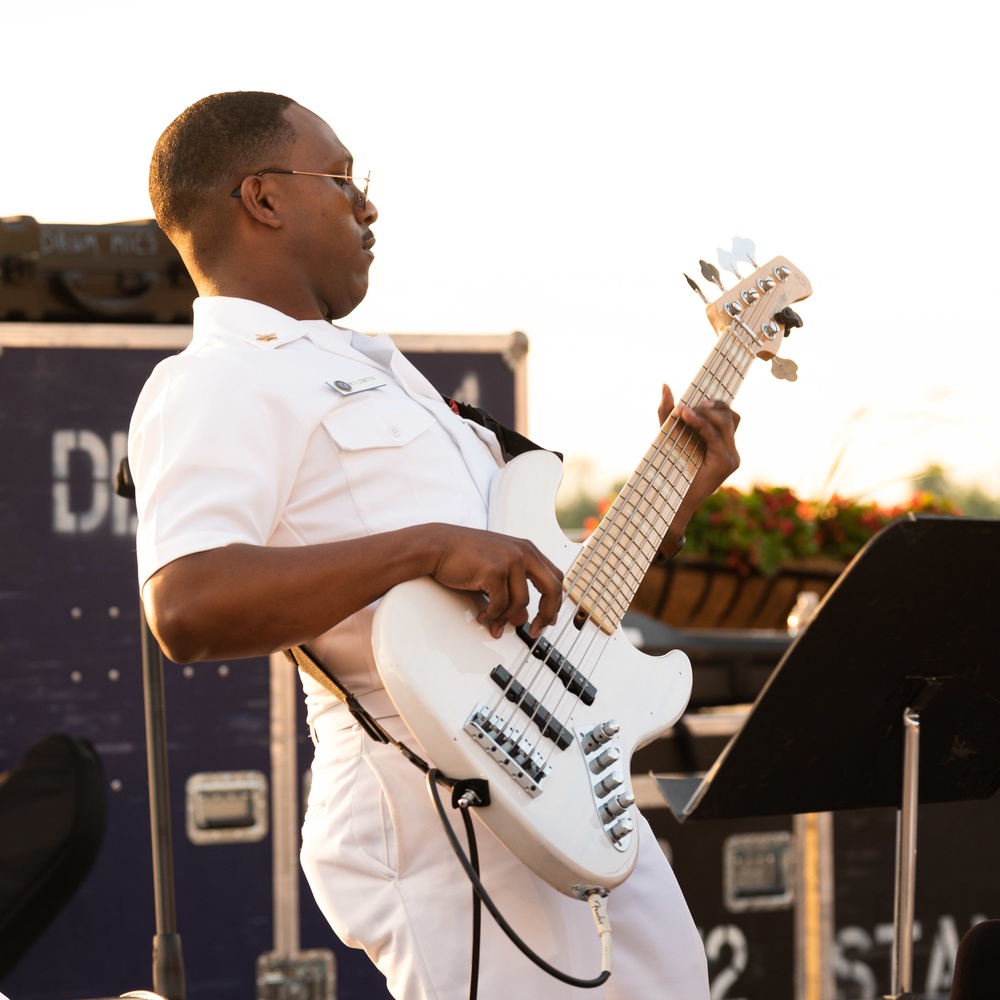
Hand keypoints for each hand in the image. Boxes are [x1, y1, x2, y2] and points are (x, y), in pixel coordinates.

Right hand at [426, 525, 563, 639]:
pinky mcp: (495, 570)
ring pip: (521, 602)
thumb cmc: (463, 555)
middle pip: (552, 588)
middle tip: (536, 630)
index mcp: (527, 549)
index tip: (549, 619)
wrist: (438, 545)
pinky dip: (491, 616)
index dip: (555, 601)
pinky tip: (482, 616)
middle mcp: (523, 552)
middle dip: (547, 614)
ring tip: (492, 623)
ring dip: (505, 618)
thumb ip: (512, 592)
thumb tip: (521, 618)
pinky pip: (501, 605)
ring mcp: (511, 559)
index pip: (555, 577)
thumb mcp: (494, 573)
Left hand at [658, 384, 740, 508]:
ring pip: (726, 423)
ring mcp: (731, 458)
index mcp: (724, 446)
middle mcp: (732, 452)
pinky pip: (715, 436)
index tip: (693, 402)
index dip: (716, 404)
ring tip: (683, 412)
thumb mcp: (668, 436)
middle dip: (710, 406)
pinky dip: (700, 423)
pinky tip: (685, 416)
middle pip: (731, 416)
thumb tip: (665, 384)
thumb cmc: (669, 469)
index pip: (730, 416)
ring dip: (704, 413)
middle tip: (687, 408)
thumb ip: (667, 412)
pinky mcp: (725, 463)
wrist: (668, 499)